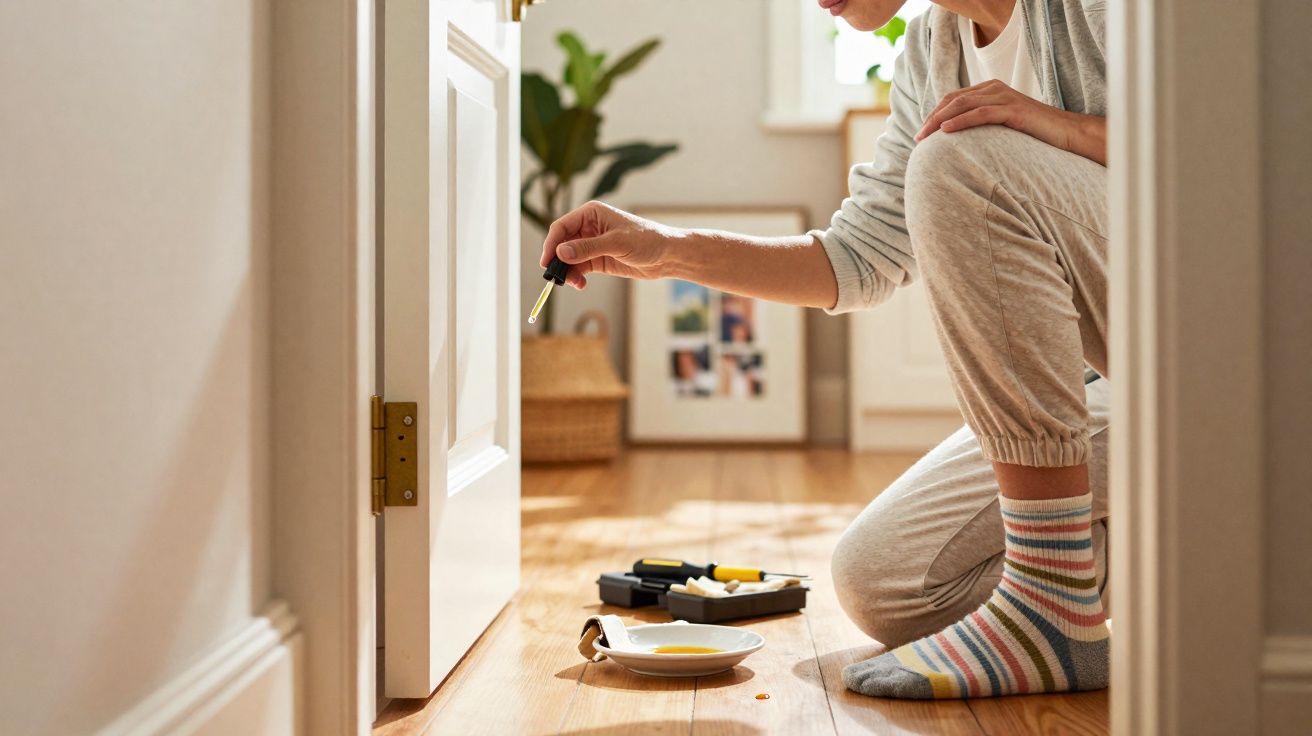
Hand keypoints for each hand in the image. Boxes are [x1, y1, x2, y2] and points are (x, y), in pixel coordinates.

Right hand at [539, 201, 683, 289]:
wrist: (667, 256)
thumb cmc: (646, 240)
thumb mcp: (616, 243)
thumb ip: (587, 248)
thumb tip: (560, 253)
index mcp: (591, 214)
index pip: (562, 227)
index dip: (551, 244)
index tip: (547, 262)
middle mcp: (588, 227)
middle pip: (562, 243)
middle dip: (558, 260)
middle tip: (557, 277)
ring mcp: (592, 244)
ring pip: (568, 258)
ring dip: (567, 271)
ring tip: (574, 283)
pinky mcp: (598, 260)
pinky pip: (579, 268)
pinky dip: (576, 277)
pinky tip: (580, 284)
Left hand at [915, 80, 1106, 164]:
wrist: (1066, 133)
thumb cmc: (1032, 135)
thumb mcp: (1001, 127)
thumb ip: (981, 127)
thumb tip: (955, 143)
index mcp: (989, 90)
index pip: (953, 98)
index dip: (934, 114)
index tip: (921, 134)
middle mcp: (994, 89)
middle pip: (953, 100)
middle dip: (932, 119)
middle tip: (918, 138)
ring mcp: (1004, 97)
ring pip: (963, 104)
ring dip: (939, 121)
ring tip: (925, 137)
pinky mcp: (1013, 110)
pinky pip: (980, 113)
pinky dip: (960, 121)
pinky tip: (946, 131)